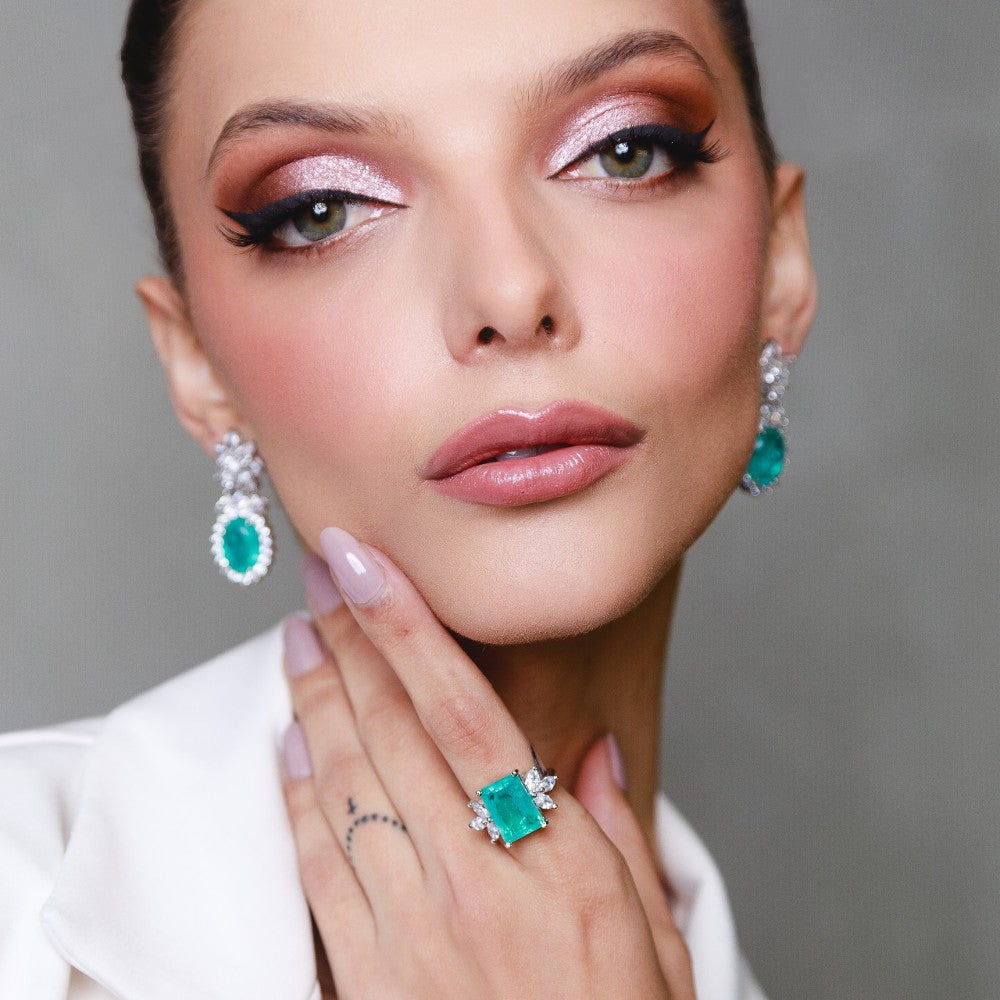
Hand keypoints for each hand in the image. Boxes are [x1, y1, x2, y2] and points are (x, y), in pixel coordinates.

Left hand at [280, 527, 695, 998]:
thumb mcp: (652, 935)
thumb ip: (613, 831)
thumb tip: (591, 749)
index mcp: (551, 861)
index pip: (464, 712)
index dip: (408, 628)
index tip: (367, 566)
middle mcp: (473, 881)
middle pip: (392, 732)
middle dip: (348, 641)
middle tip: (322, 578)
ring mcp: (409, 931)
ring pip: (346, 784)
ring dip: (315, 700)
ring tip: (297, 638)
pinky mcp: (367, 976)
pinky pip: (320, 867)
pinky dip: (298, 796)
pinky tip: (290, 743)